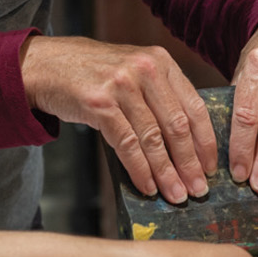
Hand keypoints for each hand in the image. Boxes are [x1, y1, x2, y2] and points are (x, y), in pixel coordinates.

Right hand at [19, 35, 215, 202]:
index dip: (206, 141)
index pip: (195, 106)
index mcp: (161, 61)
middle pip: (177, 125)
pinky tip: (148, 186)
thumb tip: (186, 144)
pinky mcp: (99, 103)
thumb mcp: (133, 71)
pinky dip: (140, 169)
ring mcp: (121, 85)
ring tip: (176, 195)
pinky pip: (127, 144)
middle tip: (198, 189)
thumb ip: (159, 95)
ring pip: (153, 138)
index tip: (211, 167)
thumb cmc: (93, 73)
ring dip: (167, 172)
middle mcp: (145, 69)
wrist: (46, 64)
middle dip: (190, 163)